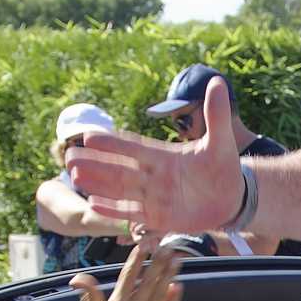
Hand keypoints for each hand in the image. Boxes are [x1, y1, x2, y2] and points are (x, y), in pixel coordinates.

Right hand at [67, 76, 244, 233]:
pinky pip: (133, 213)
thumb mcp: (222, 141)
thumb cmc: (223, 167)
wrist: (231, 198)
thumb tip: (217, 81)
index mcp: (164, 156)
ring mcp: (154, 197)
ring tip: (75, 176)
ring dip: (98, 183)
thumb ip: (216, 114)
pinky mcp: (159, 218)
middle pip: (119, 168)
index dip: (113, 142)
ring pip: (121, 189)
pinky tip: (94, 204)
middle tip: (68, 156)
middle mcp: (154, 176)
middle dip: (95, 163)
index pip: (134, 147)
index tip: (89, 135)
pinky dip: (115, 210)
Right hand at [70, 237, 184, 300]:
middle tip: (167, 247)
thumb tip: (78, 277)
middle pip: (149, 281)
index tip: (144, 245)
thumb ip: (89, 294)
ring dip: (169, 275)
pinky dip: (173, 298)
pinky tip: (178, 285)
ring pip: (161, 293)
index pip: (128, 276)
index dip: (137, 259)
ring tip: (177, 260)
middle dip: (159, 262)